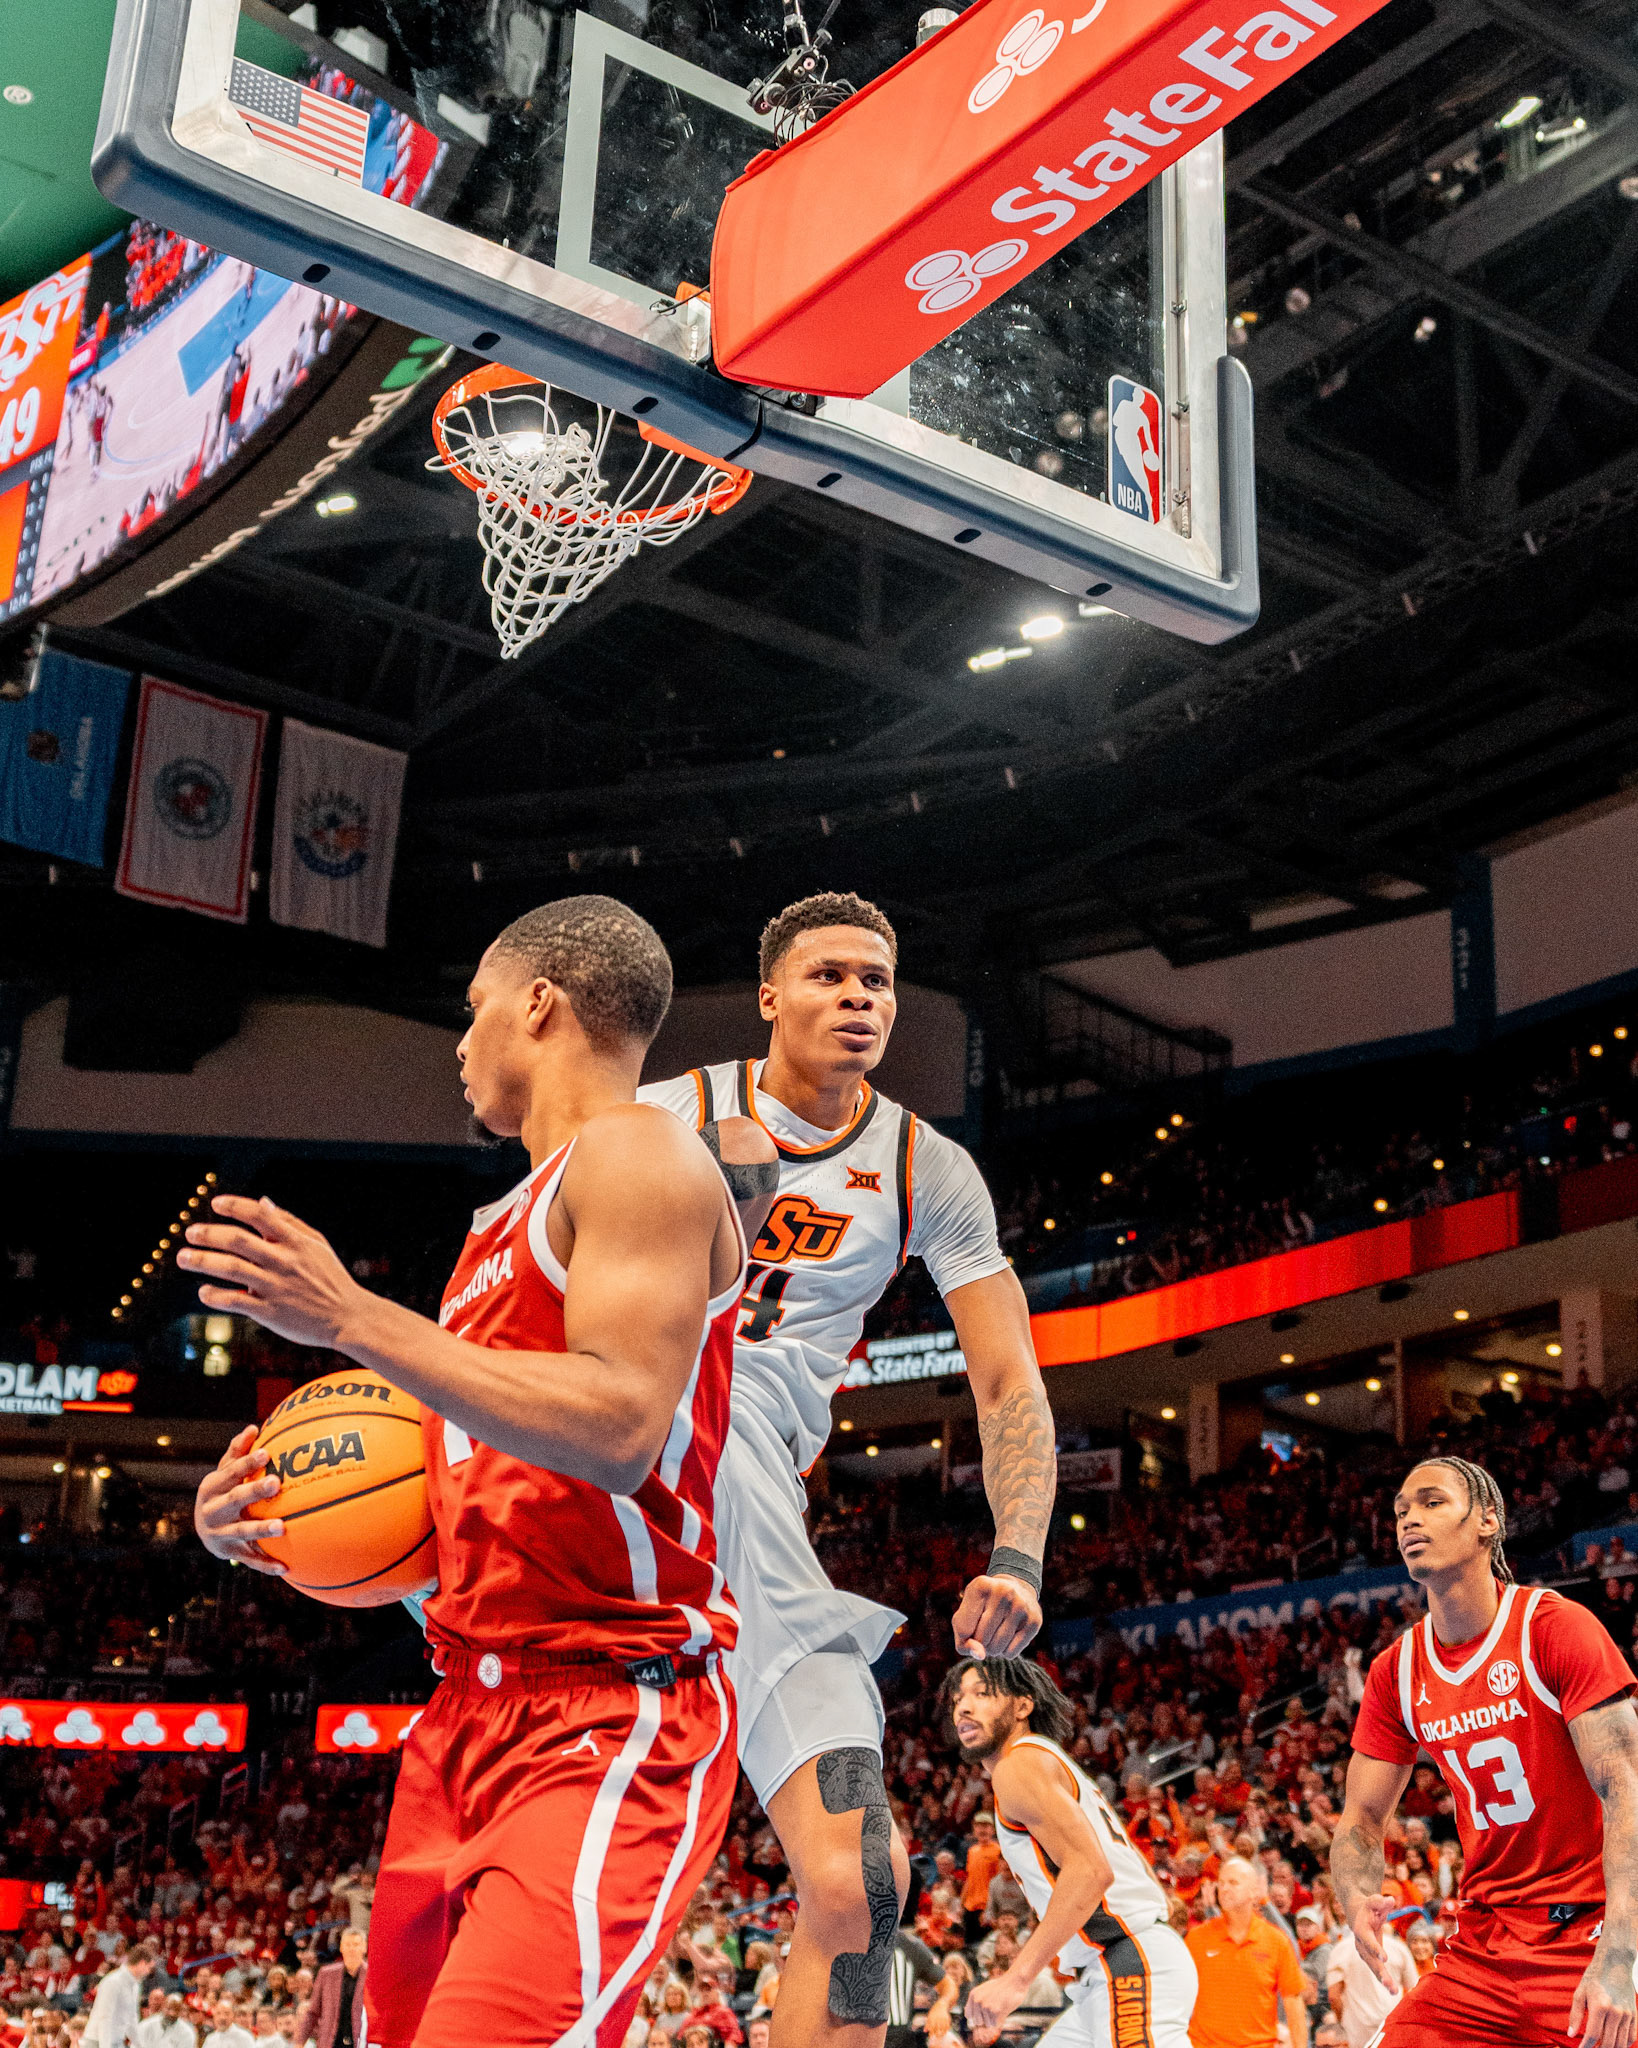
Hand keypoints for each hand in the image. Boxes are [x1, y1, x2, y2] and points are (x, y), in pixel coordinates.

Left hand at [177, 1195, 366, 1347]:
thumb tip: (262, 1201)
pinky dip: (216, 1295)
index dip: (235, 1206)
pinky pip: (235, 1301)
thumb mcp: (316, 1244)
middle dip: (209, 1234)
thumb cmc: (330, 1277)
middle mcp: (283, 1261)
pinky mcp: (269, 1312)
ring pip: (231, 1268)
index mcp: (295, 1242)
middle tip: (190, 1232)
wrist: (348, 1317)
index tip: (215, 1203)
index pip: (260, 1215)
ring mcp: (275, 1287)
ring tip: (183, 1257)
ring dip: (202, 1261)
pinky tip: (203, 1292)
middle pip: (238, 1241)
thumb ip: (289, 1222)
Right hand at [193, 1427, 286, 1575]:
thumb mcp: (224, 1473)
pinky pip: (251, 1559)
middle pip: (235, 1500)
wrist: (204, 1531)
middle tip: (275, 1483)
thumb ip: (237, 1452)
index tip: (266, 1453)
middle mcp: (213, 1511)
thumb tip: (254, 1427)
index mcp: (213, 1488)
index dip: (246, 1464)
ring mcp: (221, 1534)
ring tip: (282, 1526)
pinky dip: (267, 1565)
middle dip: (254, 1491)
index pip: (230, 1473)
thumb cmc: (222, 1492)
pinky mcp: (231, 1553)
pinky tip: (286, 1567)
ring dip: (262, 1529)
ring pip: (243, 1532)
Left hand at [952, 1572, 1042, 1656]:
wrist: (1016, 1589)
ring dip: (992, 1649)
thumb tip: (981, 1655)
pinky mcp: (1034, 1621)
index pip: (963, 1629)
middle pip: (981, 1639)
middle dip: (979, 1642)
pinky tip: (1008, 1636)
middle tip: (985, 1628)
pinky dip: (1005, 1652)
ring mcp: (1021, 1606)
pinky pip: (1011, 1653)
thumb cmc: (983, 1607)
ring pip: (996, 1648)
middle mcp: (1003, 1592)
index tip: (970, 1624)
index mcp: (980, 1586)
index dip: (964, 1634)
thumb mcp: (965, 1614)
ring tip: (995, 1633)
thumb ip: (962, 1638)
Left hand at [964, 1969, 1026, 2034]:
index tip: (984, 2011)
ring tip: (999, 2006)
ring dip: (994, 2019)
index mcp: (973, 1995)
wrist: (1014, 1982)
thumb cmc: (1001, 1987)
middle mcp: (977, 2001)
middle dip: (986, 2018)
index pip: (968, 2015)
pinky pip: (995, 2025)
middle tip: (995, 2007)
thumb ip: (976, 2001)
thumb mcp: (984, 1990)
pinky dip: (1000, 2020)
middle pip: (978, 2022)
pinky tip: (1003, 2009)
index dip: (977, 2016)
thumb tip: (967, 2016)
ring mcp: (985, 2007)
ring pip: (987, 2024)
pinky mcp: (994, 2012)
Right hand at [1348, 1895, 1398, 1989]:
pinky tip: (1393, 1991)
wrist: (1358, 1914)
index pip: (1368, 1941)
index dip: (1375, 1949)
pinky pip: (1377, 1970)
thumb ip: (1380, 1901)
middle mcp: (1360, 1944)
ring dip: (1383, 1979)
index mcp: (1361, 1930)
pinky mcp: (1371, 1958)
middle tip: (1388, 1981)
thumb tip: (1391, 1899)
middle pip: (1370, 1959)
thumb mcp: (1373, 1901)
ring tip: (1394, 1991)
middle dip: (1379, 1971)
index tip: (1385, 1958)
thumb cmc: (1369, 1908)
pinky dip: (1384, 1981)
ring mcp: (1365, 1953)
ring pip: (1374, 1968)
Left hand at [1570, 1938, 1637, 2046]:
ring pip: (1621, 2043)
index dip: (1585, 2046)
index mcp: (1600, 2006)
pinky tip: (1615, 2044)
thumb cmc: (1594, 1977)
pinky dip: (1624, 2044)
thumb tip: (1570, 2034)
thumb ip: (1575, 2015)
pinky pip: (1631, 2037)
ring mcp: (1627, 2014)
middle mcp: (1616, 2012)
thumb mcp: (1580, 1992)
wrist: (1615, 1964)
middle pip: (1608, 2042)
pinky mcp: (1634, 2014)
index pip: (1593, 2035)